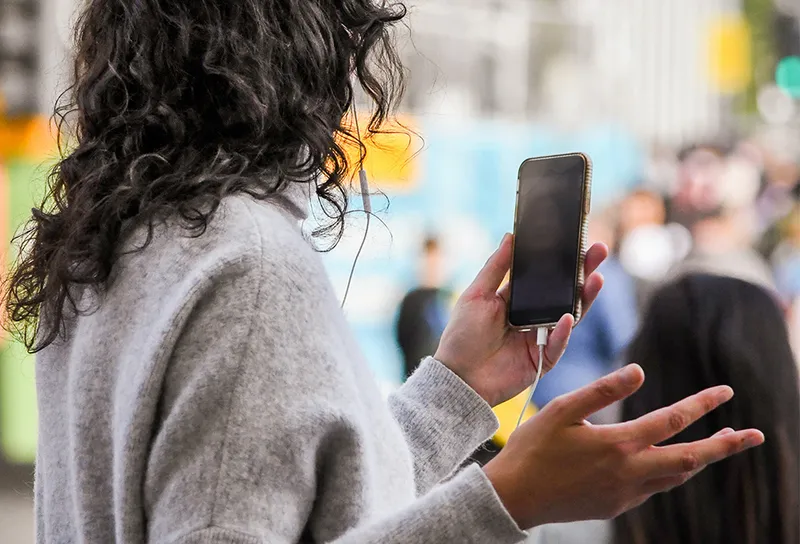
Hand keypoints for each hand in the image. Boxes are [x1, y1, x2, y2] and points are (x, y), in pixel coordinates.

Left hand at [434, 233, 607, 406]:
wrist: (458, 377)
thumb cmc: (462, 336)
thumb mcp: (477, 295)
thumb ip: (496, 267)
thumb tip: (510, 236)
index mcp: (516, 299)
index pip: (544, 276)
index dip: (560, 260)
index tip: (575, 239)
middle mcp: (533, 316)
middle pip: (564, 292)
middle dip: (583, 272)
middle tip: (598, 250)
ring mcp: (541, 337)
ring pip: (570, 315)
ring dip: (584, 297)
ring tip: (595, 278)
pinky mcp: (543, 359)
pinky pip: (558, 343)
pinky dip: (562, 331)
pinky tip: (567, 316)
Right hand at [483, 364, 764, 528]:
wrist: (514, 497)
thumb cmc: (533, 448)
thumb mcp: (561, 410)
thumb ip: (602, 390)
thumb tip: (639, 370)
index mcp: (618, 445)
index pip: (672, 420)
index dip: (702, 404)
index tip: (726, 391)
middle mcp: (629, 473)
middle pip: (691, 459)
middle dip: (725, 446)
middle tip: (754, 436)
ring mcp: (625, 493)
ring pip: (676, 476)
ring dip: (700, 459)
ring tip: (718, 446)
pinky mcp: (616, 506)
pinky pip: (653, 488)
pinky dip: (670, 471)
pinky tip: (666, 462)